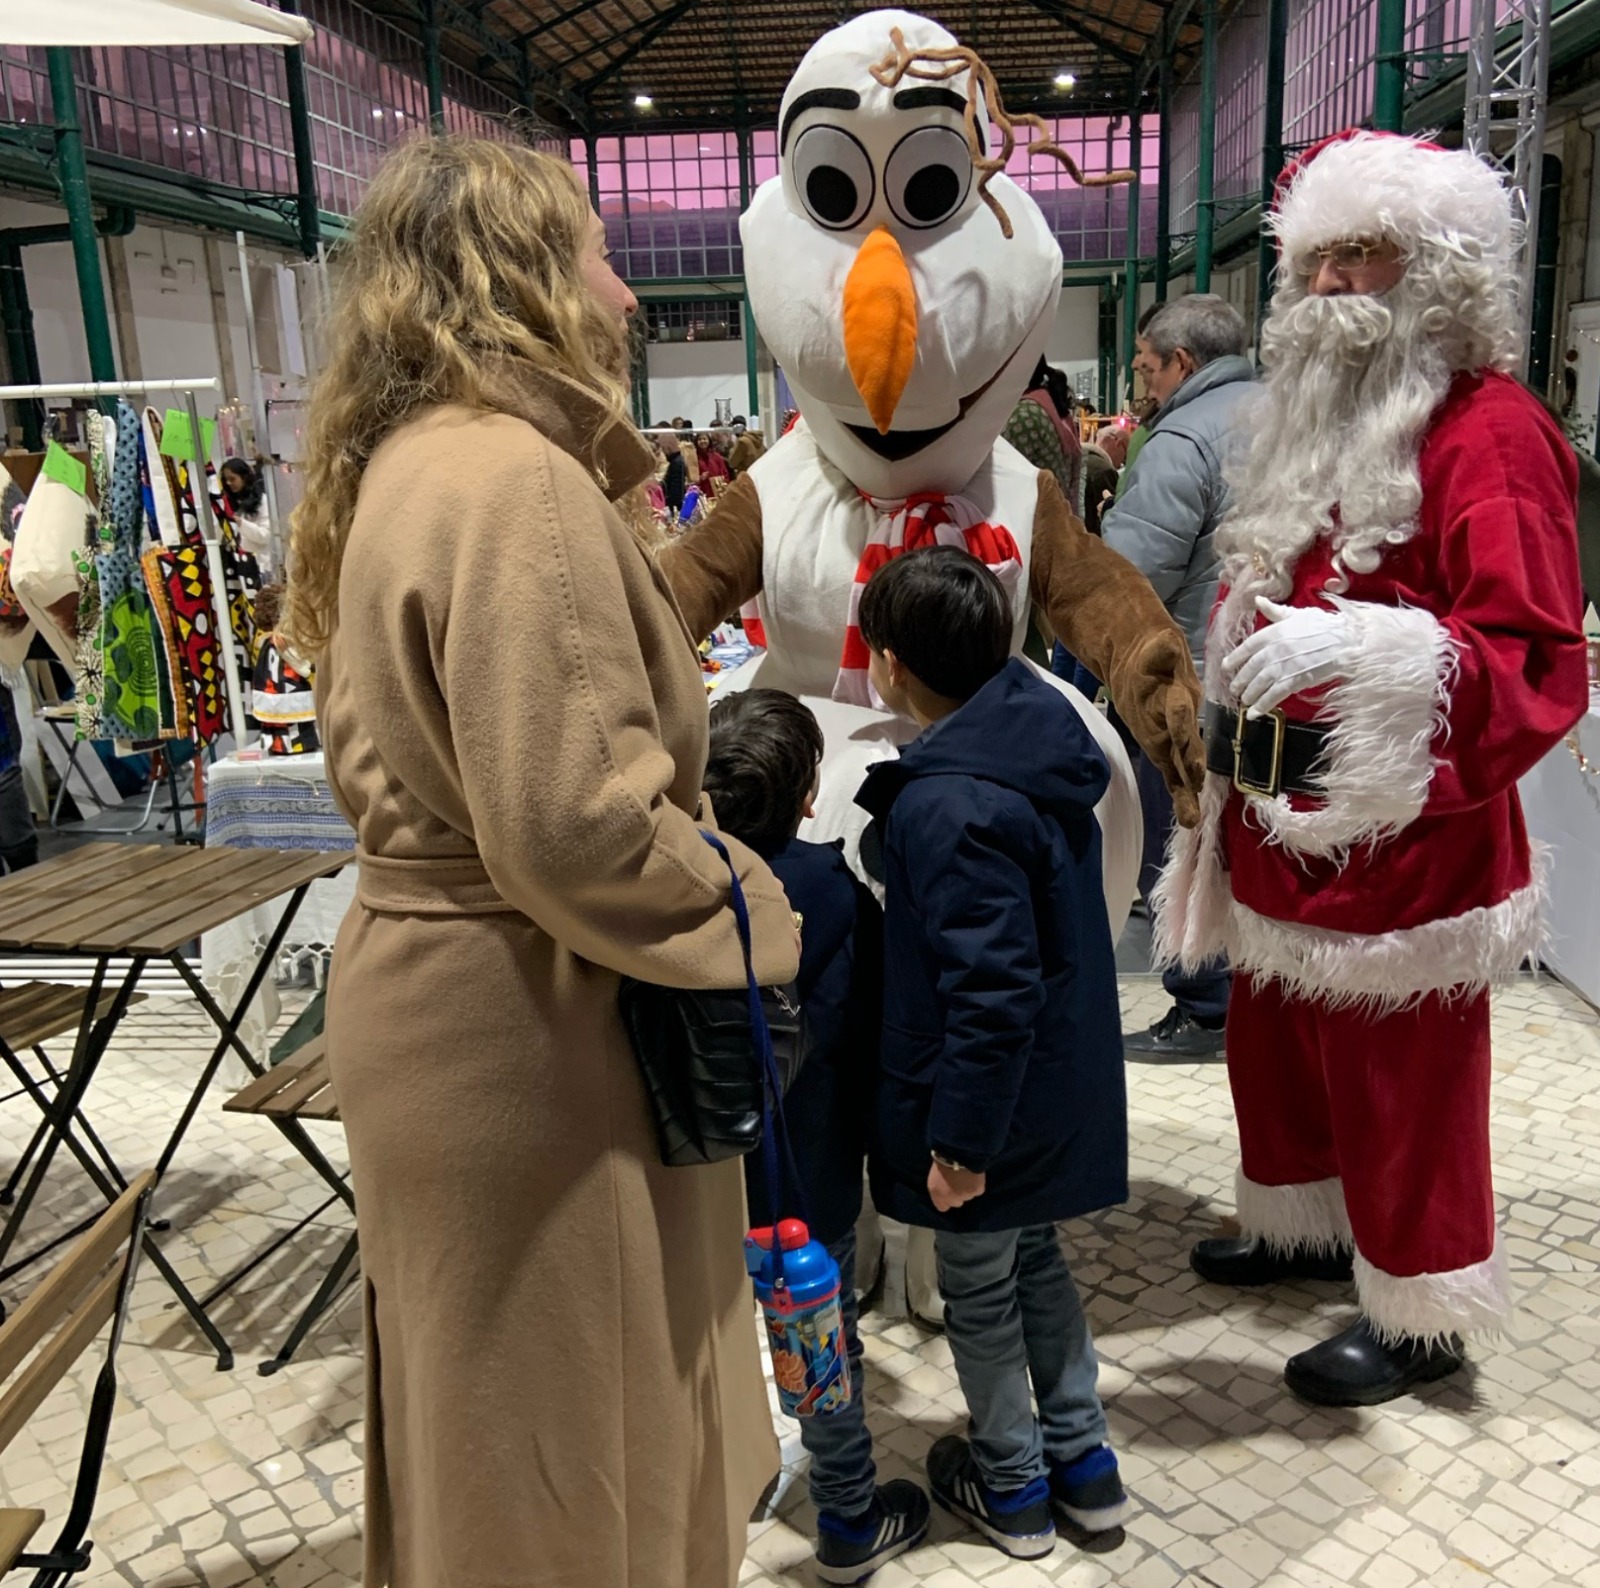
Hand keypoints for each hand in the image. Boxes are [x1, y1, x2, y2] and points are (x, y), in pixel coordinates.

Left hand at [928, 1159, 986, 1211]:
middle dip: (958, 1194)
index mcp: (937, 1194)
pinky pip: (978, 1190)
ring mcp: (964, 1195)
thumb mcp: (935, 1176)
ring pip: (968, 1196)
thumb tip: (946, 1191)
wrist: (957, 1151)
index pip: (942, 1207)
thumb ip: (940, 1188)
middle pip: (956, 1203)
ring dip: (968, 1188)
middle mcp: (951, 1198)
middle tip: (959, 1181)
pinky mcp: (976, 1191)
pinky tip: (974, 1174)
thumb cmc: (942, 1159)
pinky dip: (977, 1184)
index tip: (949, 1192)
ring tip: (966, 1175)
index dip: (947, 1201)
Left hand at [1114, 631, 1205, 827]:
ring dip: (1188, 789)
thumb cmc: (1154, 654)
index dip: (1182, 728)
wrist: (1145, 663)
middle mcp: (1181, 721)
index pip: (1181, 713)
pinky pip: (1174, 776)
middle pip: (1187, 743)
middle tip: (1196, 780)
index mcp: (1181, 696)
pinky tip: (1189, 820)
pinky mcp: (1163, 749)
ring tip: (1193, 816)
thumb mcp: (1159, 646)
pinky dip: (1181, 796)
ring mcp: (1174, 738)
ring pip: (1183, 766)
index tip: (1184, 739)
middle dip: (1191, 762)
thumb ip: (1162, 649)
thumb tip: (1166, 643)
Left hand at [1224, 597, 1354, 717]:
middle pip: (1250, 668)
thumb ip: (1275, 611)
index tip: (1226, 667)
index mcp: (1273, 632)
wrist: (1347, 640)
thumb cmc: (1324, 626)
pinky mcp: (1295, 680)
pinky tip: (1254, 713)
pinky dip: (1262, 705)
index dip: (1234, 658)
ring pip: (1259, 683)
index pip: (1247, 647)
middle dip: (1240, 681)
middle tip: (1234, 689)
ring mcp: (1284, 665)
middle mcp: (1274, 649)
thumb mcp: (1297, 614)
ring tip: (1244, 701)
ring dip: (1249, 695)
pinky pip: (1274, 695)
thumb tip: (1258, 600)